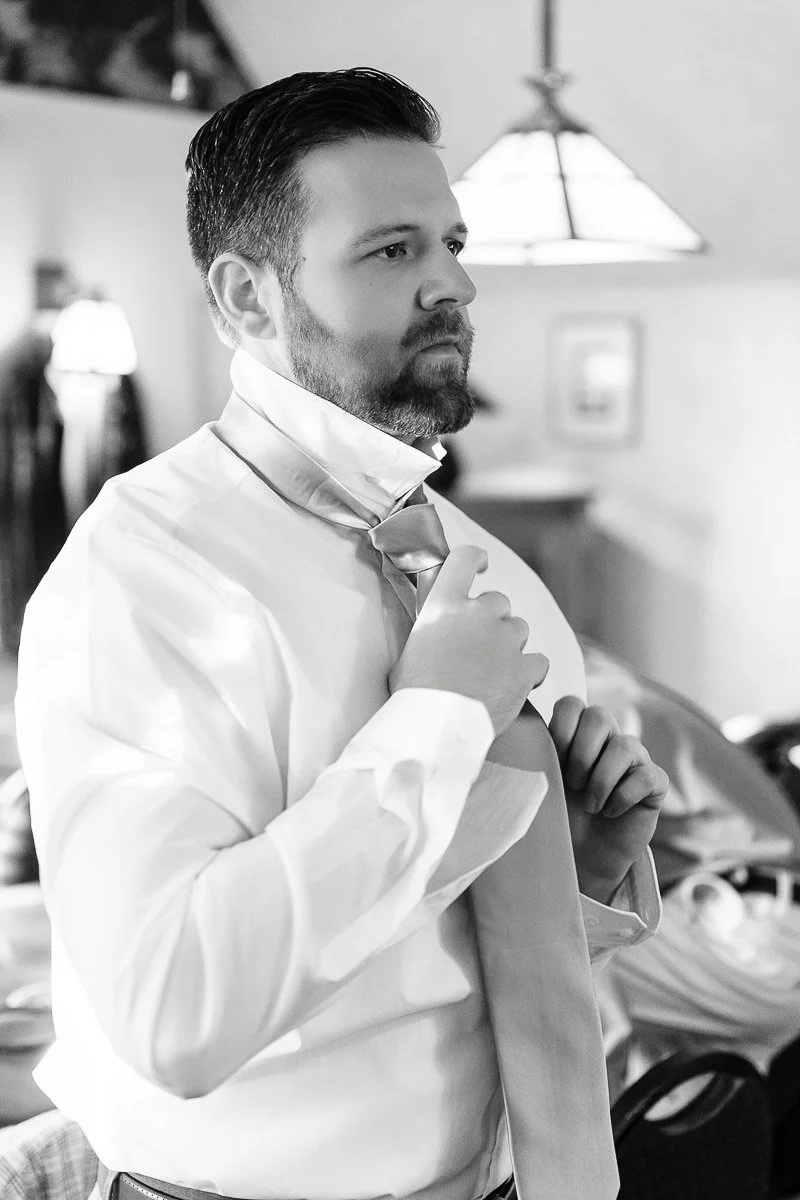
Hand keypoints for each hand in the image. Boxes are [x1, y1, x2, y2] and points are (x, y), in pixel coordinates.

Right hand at [389, 544, 548, 736]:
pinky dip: (531, 671)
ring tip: (494, 672)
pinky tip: (518, 684)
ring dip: (511, 644)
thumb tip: (431, 635)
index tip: (482, 566)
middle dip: (492, 619)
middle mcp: (477, 614)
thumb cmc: (414, 694)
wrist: (436, 726)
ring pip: (520, 629)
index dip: (477, 558)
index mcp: (444, 605)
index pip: (465, 558)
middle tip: (478, 646)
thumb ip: (429, 633)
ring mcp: (504, 640)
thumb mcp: (408, 651)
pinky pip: (539, 661)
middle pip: (498, 601)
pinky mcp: (524, 669)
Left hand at [549, 696, 668, 902]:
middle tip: (572, 785)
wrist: (582, 855)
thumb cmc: (559, 812)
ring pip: (625, 745)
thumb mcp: (543, 781)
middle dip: (581, 755)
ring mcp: (635, 758)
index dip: (560, 731)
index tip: (553, 762)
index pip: (571, 704)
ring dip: (600, 781)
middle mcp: (609, 737)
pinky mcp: (655, 782)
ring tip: (590, 805)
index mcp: (577, 731)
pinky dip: (623, 798)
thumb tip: (512, 730)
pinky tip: (611, 812)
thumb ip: (534, 752)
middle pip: (599, 715)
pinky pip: (646, 776)